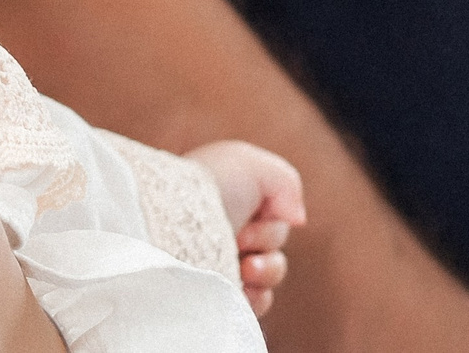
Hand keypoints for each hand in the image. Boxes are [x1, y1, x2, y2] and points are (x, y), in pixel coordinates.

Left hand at [188, 139, 305, 317]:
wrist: (174, 220)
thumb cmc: (209, 186)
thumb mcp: (251, 164)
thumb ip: (284, 182)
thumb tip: (295, 218)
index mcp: (226, 205)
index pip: (272, 222)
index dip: (272, 221)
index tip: (255, 212)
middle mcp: (219, 234)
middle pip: (273, 250)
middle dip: (267, 243)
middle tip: (239, 237)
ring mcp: (215, 264)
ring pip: (267, 278)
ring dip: (265, 271)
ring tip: (243, 265)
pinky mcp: (213, 292)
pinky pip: (254, 304)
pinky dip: (256, 297)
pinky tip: (242, 286)